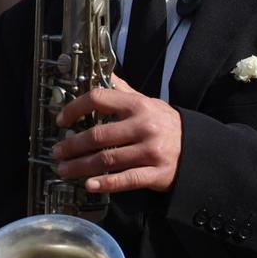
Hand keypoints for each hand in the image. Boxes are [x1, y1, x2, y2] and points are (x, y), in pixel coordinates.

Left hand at [52, 73, 181, 193]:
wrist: (199, 148)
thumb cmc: (167, 124)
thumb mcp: (148, 102)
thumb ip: (124, 90)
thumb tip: (103, 71)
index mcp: (138, 105)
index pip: (99, 99)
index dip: (75, 108)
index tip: (61, 120)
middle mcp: (143, 126)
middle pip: (98, 135)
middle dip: (72, 145)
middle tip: (57, 151)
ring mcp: (150, 151)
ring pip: (107, 159)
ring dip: (80, 166)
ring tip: (64, 169)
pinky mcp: (156, 173)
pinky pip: (126, 180)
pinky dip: (105, 183)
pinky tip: (89, 185)